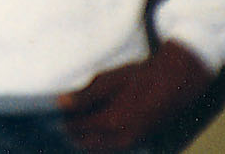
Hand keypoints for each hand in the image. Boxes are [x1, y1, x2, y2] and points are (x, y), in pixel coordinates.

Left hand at [58, 41, 210, 151]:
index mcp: (112, 122)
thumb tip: (60, 104)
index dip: (62, 121)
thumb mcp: (110, 81)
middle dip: (71, 131)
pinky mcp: (139, 140)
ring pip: (99, 146)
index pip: (77, 128)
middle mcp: (122, 138)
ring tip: (72, 120)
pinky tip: (91, 125)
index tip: (48, 113)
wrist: (176, 82)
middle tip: (56, 119)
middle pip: (86, 142)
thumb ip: (85, 95)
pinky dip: (99, 139)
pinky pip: (112, 145)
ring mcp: (132, 141)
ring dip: (85, 137)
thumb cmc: (140, 77)